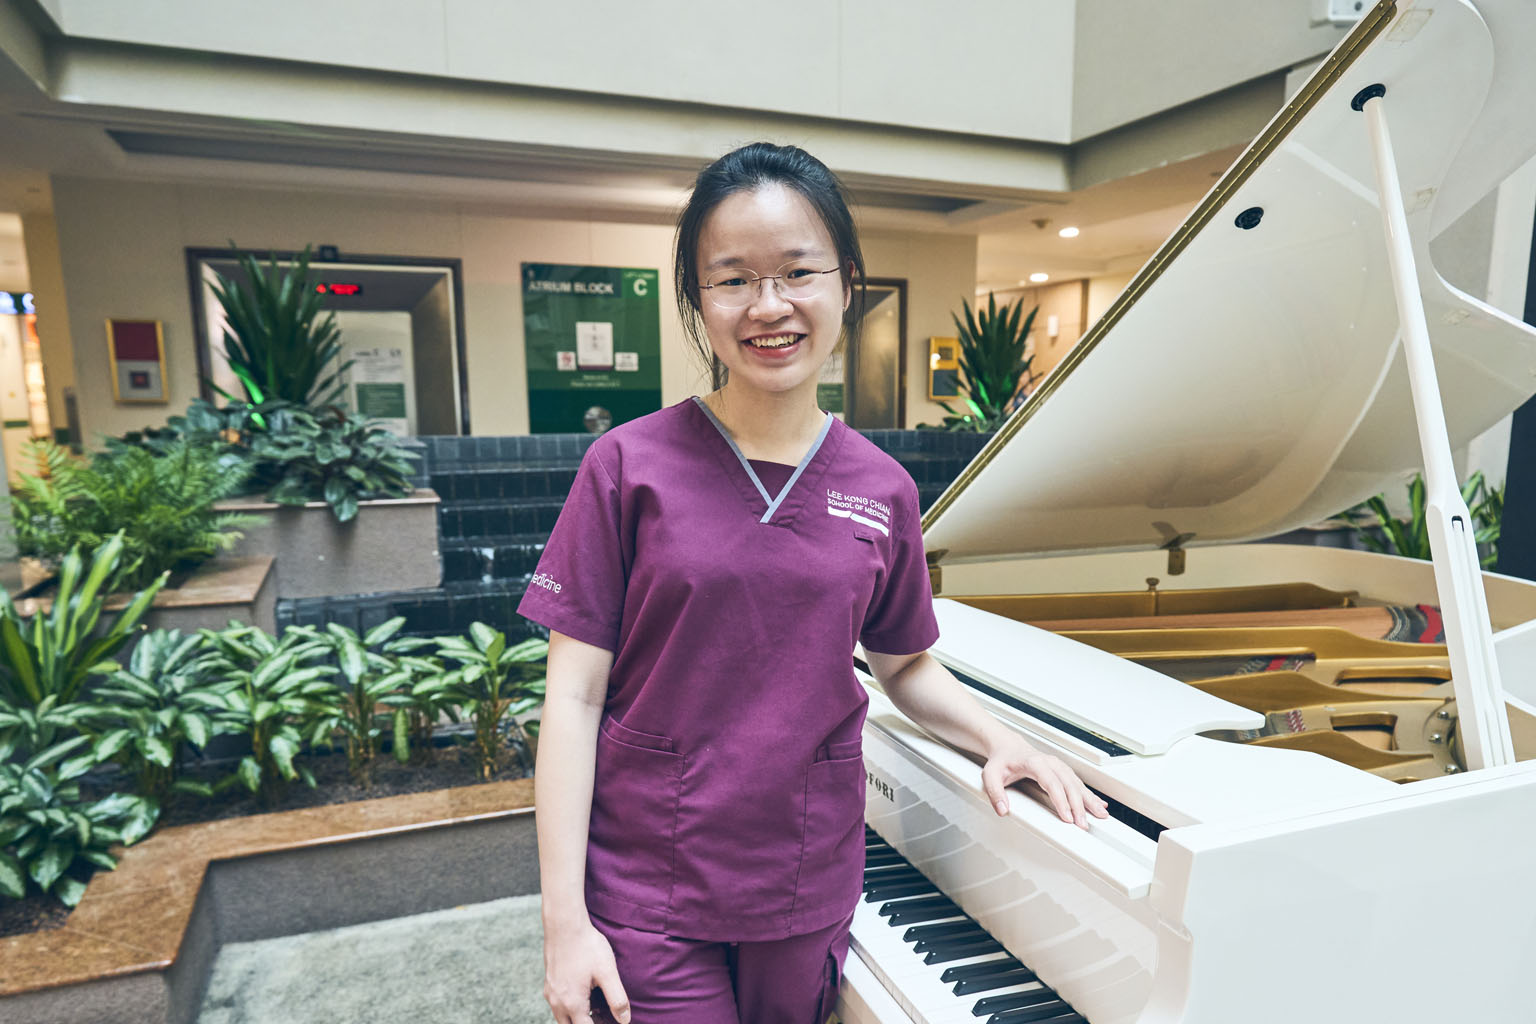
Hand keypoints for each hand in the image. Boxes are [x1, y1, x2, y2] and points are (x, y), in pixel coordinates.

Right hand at [543, 917, 630, 1023]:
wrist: (564, 924)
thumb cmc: (587, 946)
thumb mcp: (607, 972)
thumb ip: (617, 999)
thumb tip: (624, 1020)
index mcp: (572, 1003)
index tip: (610, 1022)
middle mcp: (557, 1002)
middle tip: (604, 1018)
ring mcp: (550, 993)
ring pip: (562, 1018)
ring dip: (578, 1018)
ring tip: (596, 1010)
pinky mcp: (549, 982)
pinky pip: (557, 1005)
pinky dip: (570, 1008)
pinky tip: (583, 996)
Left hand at [980, 733, 1109, 829]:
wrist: (1008, 747)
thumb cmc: (1001, 761)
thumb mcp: (990, 774)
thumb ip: (994, 792)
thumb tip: (1002, 808)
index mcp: (1034, 763)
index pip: (1051, 783)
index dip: (1061, 801)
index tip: (1066, 817)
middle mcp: (1049, 763)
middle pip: (1068, 785)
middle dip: (1078, 805)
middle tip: (1083, 824)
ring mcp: (1057, 766)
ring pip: (1077, 783)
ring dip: (1089, 799)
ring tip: (1100, 814)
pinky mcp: (1061, 770)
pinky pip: (1078, 782)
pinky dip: (1089, 793)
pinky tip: (1098, 803)